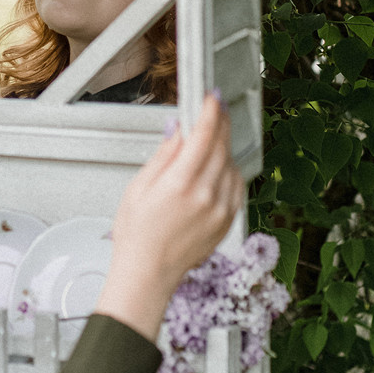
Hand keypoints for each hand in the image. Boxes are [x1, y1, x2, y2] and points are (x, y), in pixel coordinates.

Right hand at [93, 95, 244, 343]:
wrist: (148, 274)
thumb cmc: (137, 235)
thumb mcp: (139, 187)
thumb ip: (164, 155)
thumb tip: (177, 129)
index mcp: (179, 184)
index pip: (204, 135)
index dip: (210, 111)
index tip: (212, 98)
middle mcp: (205, 196)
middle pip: (221, 146)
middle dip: (220, 123)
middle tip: (216, 109)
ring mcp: (220, 210)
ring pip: (231, 164)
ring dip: (223, 147)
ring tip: (209, 143)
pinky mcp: (227, 222)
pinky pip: (236, 186)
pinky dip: (229, 171)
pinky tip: (216, 168)